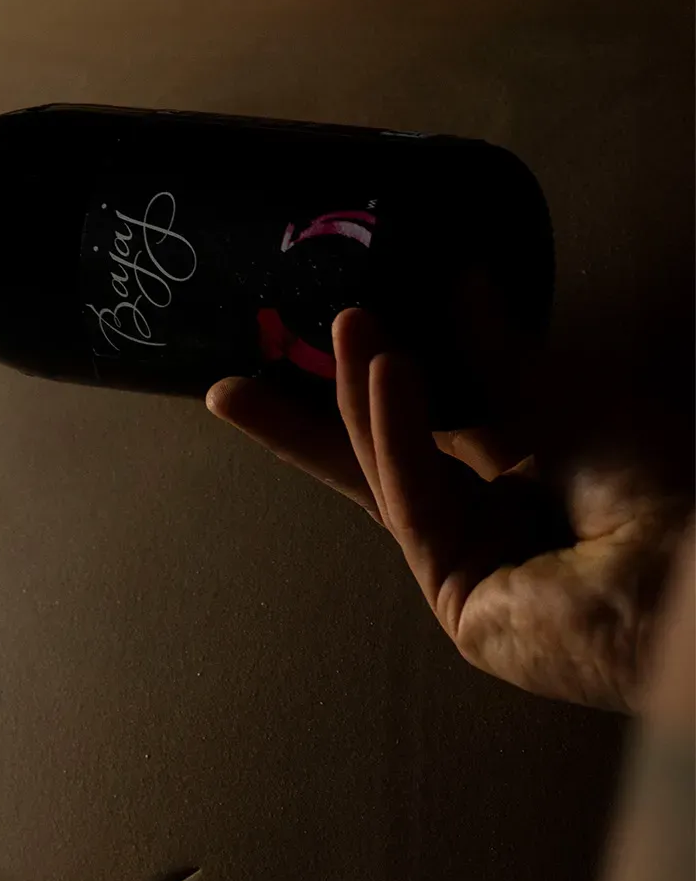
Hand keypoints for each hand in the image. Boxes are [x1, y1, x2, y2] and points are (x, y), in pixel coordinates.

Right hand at [207, 308, 692, 713]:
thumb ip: (499, 354)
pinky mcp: (456, 600)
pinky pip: (414, 505)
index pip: (428, 425)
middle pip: (378, 466)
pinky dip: (397, 438)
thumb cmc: (659, 484)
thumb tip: (463, 280)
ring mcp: (467, 568)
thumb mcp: (566, 396)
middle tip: (230, 389)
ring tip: (345, 327)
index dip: (374, 385)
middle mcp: (489, 524)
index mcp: (522, 476)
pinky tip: (384, 373)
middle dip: (306, 425)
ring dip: (358, 404)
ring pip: (388, 480)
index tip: (332, 332)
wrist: (691, 572)